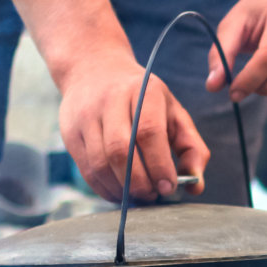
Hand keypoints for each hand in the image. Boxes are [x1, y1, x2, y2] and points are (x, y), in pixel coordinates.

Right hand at [57, 48, 210, 201]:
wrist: (94, 70)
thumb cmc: (143, 100)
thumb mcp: (173, 113)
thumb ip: (191, 149)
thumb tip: (196, 186)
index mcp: (143, 91)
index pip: (149, 132)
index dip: (159, 165)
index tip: (168, 187)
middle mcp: (111, 100)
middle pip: (121, 150)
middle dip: (140, 182)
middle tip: (153, 195)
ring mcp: (86, 116)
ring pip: (101, 163)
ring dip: (122, 189)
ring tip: (138, 195)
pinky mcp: (71, 132)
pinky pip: (87, 170)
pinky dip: (105, 189)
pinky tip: (120, 192)